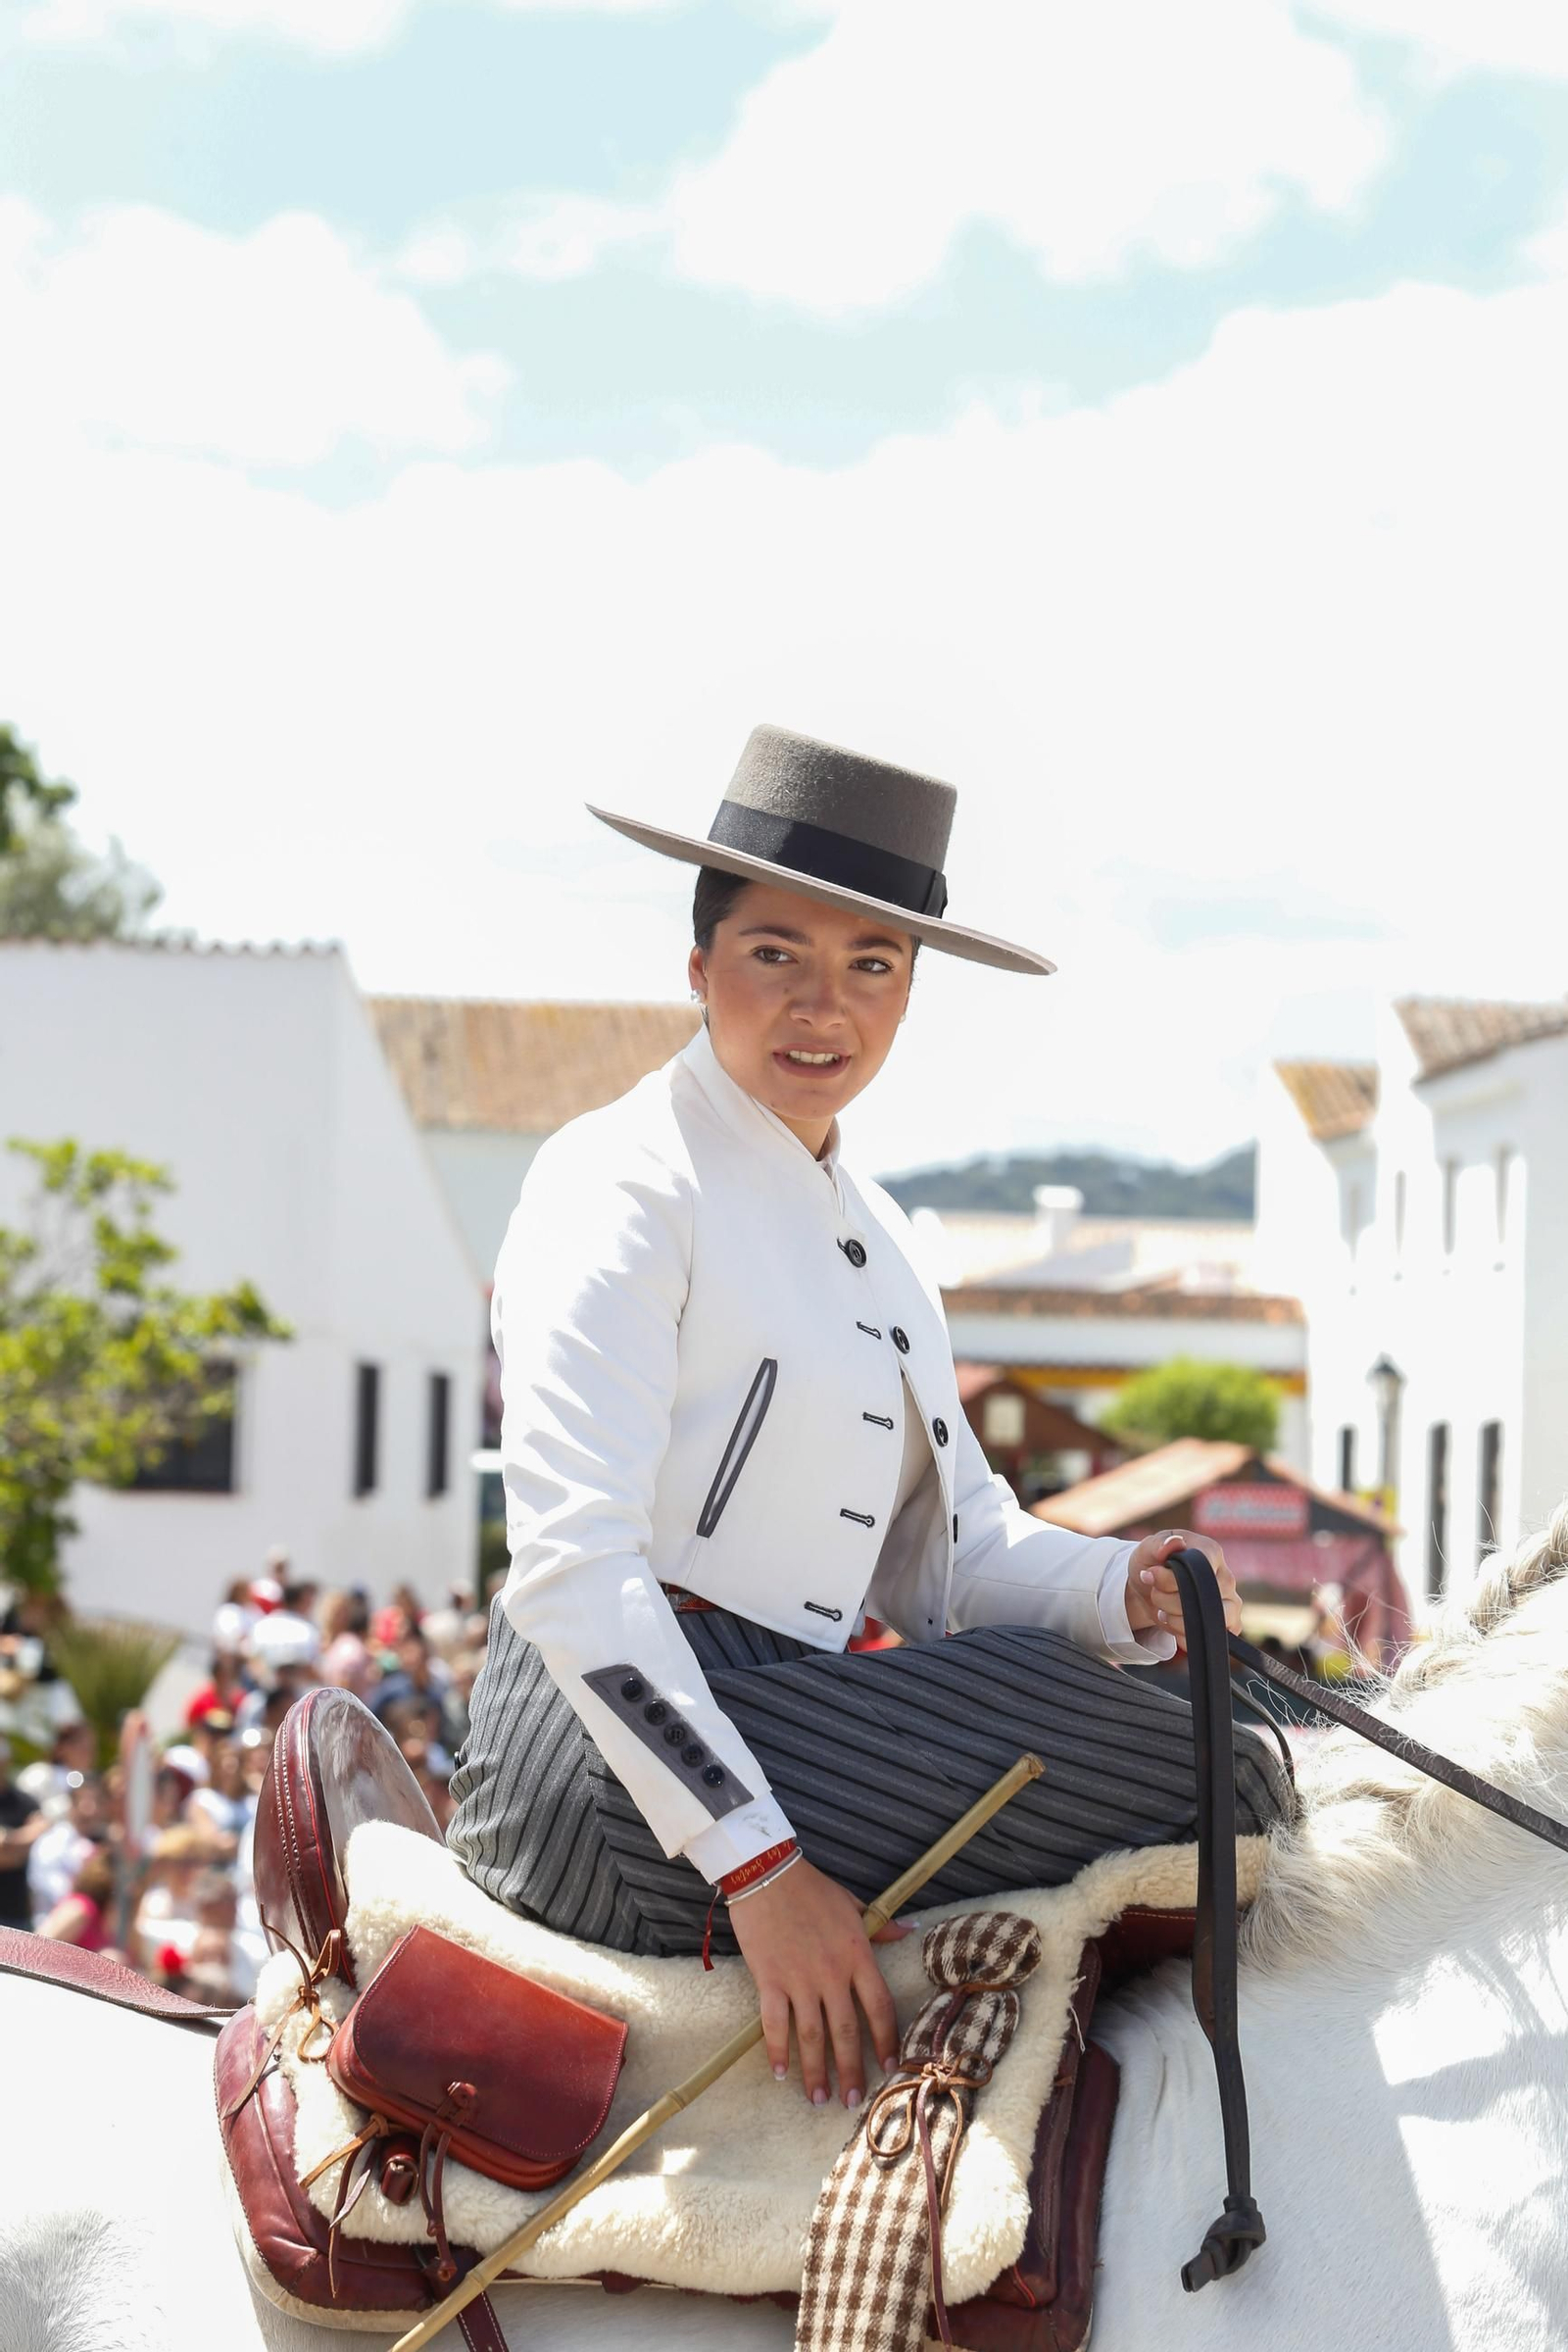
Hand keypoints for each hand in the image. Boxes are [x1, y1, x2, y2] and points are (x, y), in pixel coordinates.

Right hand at [726, 1856, 904, 2108]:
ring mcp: (800, 1980)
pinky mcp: (770, 1980)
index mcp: (857, 1955)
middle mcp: (832, 1974)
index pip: (879, 2006)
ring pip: (811, 2036)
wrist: (768, 1874)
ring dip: (815, 2071)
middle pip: (846, 2031)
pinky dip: (777, 2050)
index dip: (886, 2039)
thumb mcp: (854, 1905)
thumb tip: (911, 1931)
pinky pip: (775, 2023)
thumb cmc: (812, 1888)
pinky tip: (781, 2073)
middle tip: (852, 2101)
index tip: (890, 2065)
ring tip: (819, 2099)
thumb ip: (881, 1927)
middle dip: (850, 2070)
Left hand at [1124, 1530, 1240, 1652]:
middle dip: (1166, 1599)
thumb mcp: (1148, 1548)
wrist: (1149, 1587)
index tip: (1151, 1574)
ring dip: (1173, 1619)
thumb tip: (1175, 1543)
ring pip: (1204, 1622)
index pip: (1198, 1570)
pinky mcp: (1227, 1626)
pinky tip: (1172, 1621)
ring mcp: (1230, 1603)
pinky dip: (1182, 1635)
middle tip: (1155, 1591)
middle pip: (1198, 1599)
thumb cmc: (1152, 1562)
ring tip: (1162, 1608)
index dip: (1170, 1579)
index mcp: (1211, 1552)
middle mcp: (1226, 1578)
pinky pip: (1205, 1638)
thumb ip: (1159, 1544)